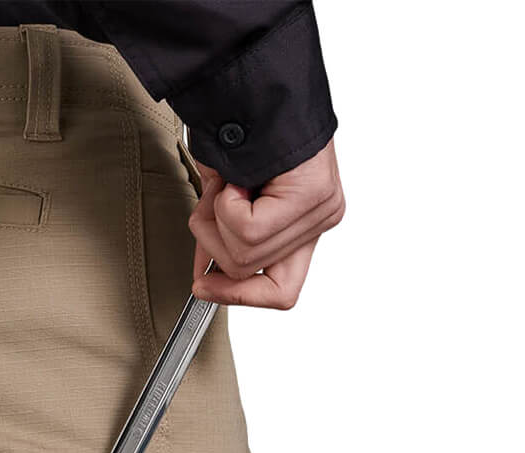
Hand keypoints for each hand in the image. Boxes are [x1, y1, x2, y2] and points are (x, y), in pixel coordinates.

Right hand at [188, 138, 344, 309]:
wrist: (256, 84)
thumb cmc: (244, 132)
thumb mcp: (227, 198)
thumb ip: (222, 240)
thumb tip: (205, 280)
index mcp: (303, 227)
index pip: (282, 292)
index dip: (238, 296)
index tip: (203, 286)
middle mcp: (319, 222)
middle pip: (252, 274)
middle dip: (212, 244)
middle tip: (210, 209)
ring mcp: (321, 211)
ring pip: (245, 254)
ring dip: (215, 218)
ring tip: (223, 184)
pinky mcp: (313, 197)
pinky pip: (248, 230)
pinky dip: (225, 204)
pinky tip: (234, 180)